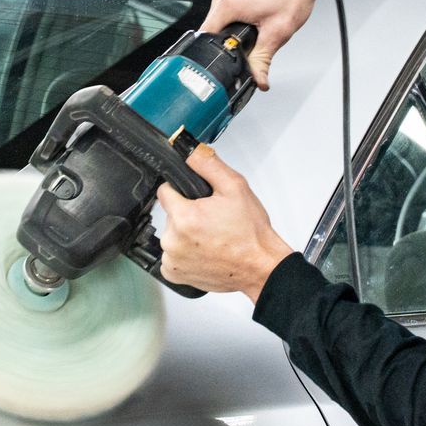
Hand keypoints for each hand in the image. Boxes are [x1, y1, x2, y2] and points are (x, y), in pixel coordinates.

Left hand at [156, 145, 295, 301]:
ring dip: (186, 235)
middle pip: (170, 215)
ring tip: (211, 238)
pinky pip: (172, 256)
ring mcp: (173, 260)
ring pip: (171, 235)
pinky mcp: (175, 274)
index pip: (165, 191)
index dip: (182, 192)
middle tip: (212, 221)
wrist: (261, 267)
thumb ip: (207, 164)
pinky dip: (185, 254)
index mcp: (184, 217)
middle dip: (187, 214)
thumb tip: (187, 150)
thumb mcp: (235, 187)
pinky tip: (205, 252)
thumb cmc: (251, 234)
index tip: (197, 200)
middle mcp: (173, 241)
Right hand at [201, 0, 333, 89]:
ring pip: (222, 15)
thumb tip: (257, 79)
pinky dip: (240, 12)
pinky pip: (229, 3)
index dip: (213, 54)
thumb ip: (263, 60)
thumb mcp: (278, 32)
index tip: (225, 61)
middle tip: (252, 41)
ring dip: (235, 25)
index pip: (205, 37)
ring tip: (259, 22)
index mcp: (228, 3)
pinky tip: (259, 11)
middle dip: (230, 39)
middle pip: (213, 27)